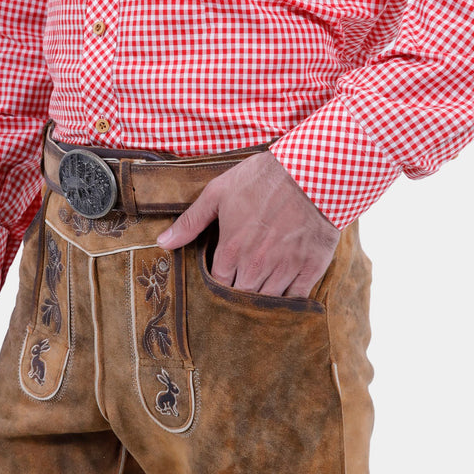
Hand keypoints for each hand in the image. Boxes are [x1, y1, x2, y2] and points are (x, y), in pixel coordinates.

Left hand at [157, 150, 340, 296]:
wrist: (312, 172)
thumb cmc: (263, 178)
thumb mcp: (219, 192)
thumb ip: (190, 221)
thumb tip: (162, 243)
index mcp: (232, 250)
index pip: (218, 285)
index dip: (218, 285)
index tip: (222, 279)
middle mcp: (256, 265)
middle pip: (241, 298)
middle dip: (237, 297)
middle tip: (239, 287)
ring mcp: (285, 269)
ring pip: (267, 301)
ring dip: (261, 300)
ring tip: (259, 293)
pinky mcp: (310, 268)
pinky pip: (296, 298)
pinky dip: (289, 301)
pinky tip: (285, 294)